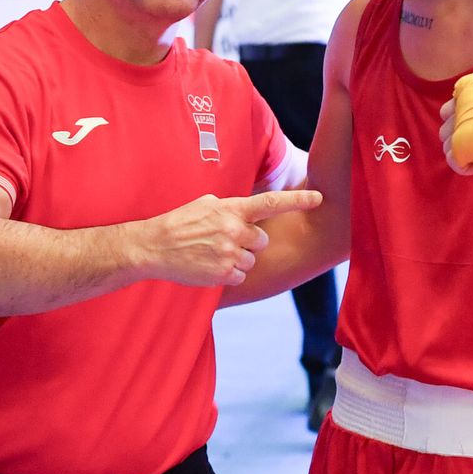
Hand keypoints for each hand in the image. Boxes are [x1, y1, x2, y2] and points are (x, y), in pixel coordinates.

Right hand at [138, 189, 322, 286]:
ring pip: (251, 260)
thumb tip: (248, 211)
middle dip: (249, 242)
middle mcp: (234, 230)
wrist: (153, 246)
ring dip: (237, 259)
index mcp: (231, 209)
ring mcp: (229, 253)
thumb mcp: (206, 204)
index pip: (271, 203)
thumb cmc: (180, 223)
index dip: (297, 201)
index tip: (319, 198)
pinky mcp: (223, 273)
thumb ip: (231, 207)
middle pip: (262, 240)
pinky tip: (210, 265)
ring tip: (212, 253)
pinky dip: (229, 273)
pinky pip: (240, 275)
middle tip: (226, 241)